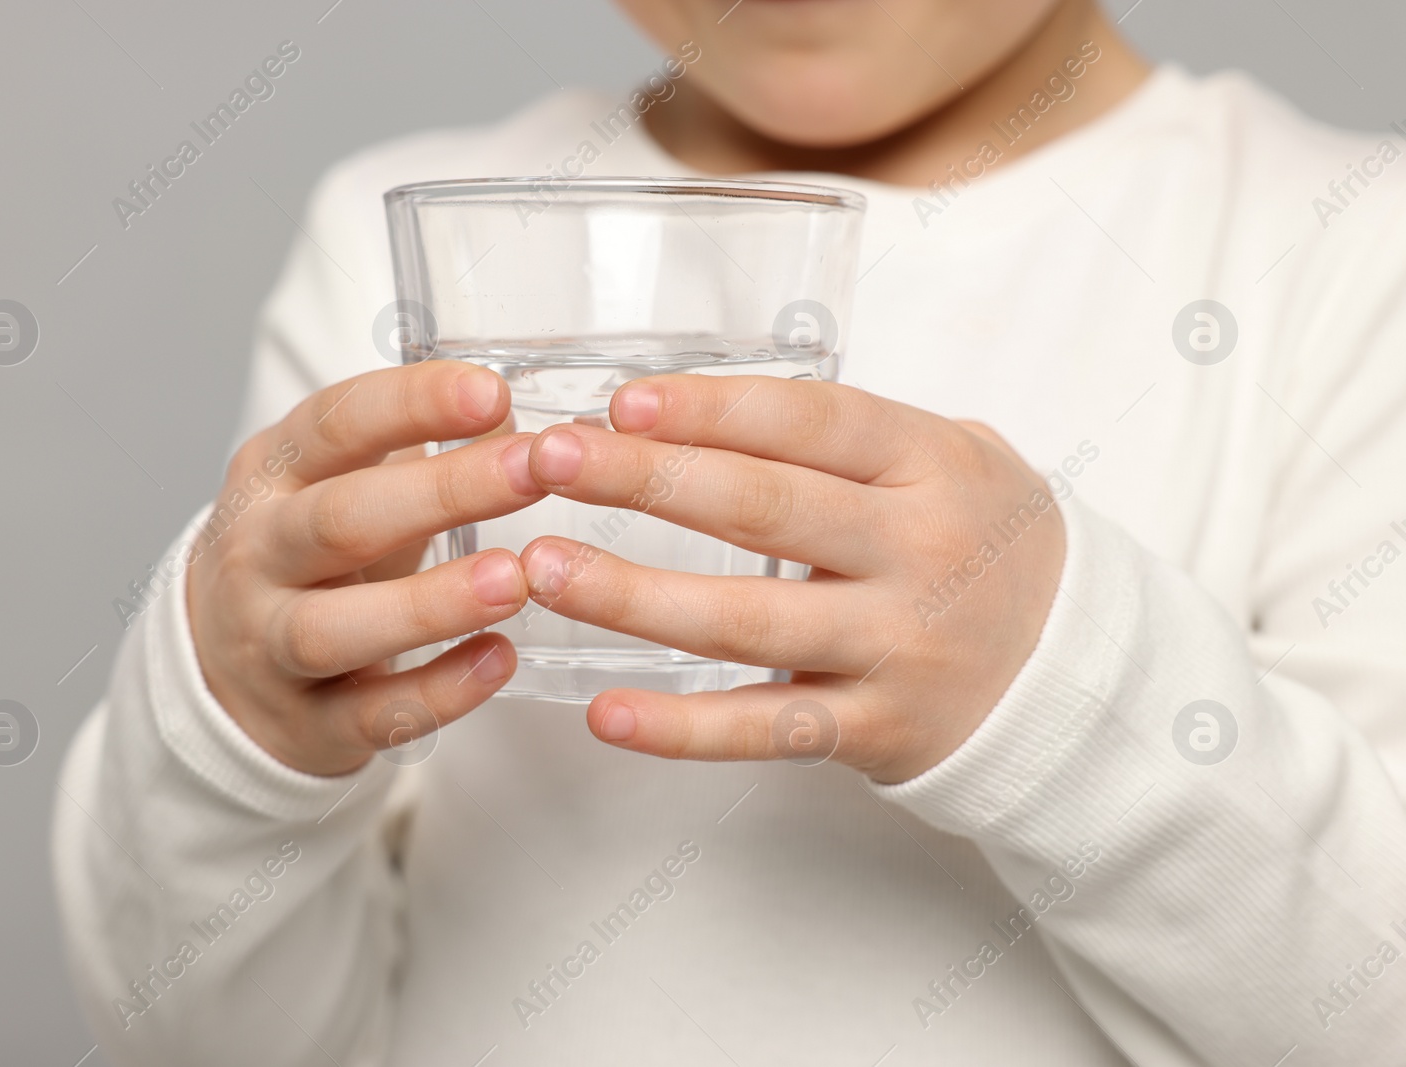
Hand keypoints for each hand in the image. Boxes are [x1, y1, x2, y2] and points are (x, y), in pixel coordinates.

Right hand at [186, 361, 543, 775]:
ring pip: (335, 628)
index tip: (492, 393)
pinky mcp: (305, 724)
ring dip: (429, 604)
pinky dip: (437, 692)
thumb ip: (416, 450)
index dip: (413, 403)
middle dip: (440, 493)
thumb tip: (511, 415)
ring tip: (515, 578)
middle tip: (531, 471)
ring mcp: (268, 646)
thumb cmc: (310, 559)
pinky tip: (498, 659)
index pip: (334, 424)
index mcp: (272, 475)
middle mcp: (257, 556)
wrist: (222, 671)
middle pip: (339, 520)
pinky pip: (370, 714)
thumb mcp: (341, 485)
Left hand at [518, 375, 1065, 783]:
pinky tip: (606, 712)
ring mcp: (898, 647)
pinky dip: (681, 729)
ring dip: (632, 596)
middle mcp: (919, 552)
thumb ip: (847, 432)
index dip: (710, 410)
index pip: (810, 421)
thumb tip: (694, 403)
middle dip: (644, 481)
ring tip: (542, 568)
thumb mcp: (951, 459)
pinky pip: (765, 730)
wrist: (1074, 670)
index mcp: (933, 465)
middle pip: (763, 509)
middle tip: (547, 462)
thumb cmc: (983, 542)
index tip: (620, 403)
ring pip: (747, 623)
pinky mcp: (875, 730)